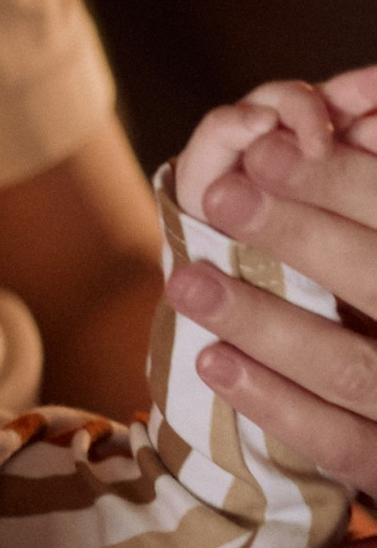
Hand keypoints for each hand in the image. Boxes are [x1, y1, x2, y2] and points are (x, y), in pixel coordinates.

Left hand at [166, 61, 376, 500]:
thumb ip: (372, 177)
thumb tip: (351, 104)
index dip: (342, 180)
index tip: (271, 143)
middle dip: (302, 234)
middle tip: (223, 194)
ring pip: (352, 365)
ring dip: (266, 321)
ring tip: (189, 282)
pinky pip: (341, 443)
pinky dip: (276, 404)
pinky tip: (213, 362)